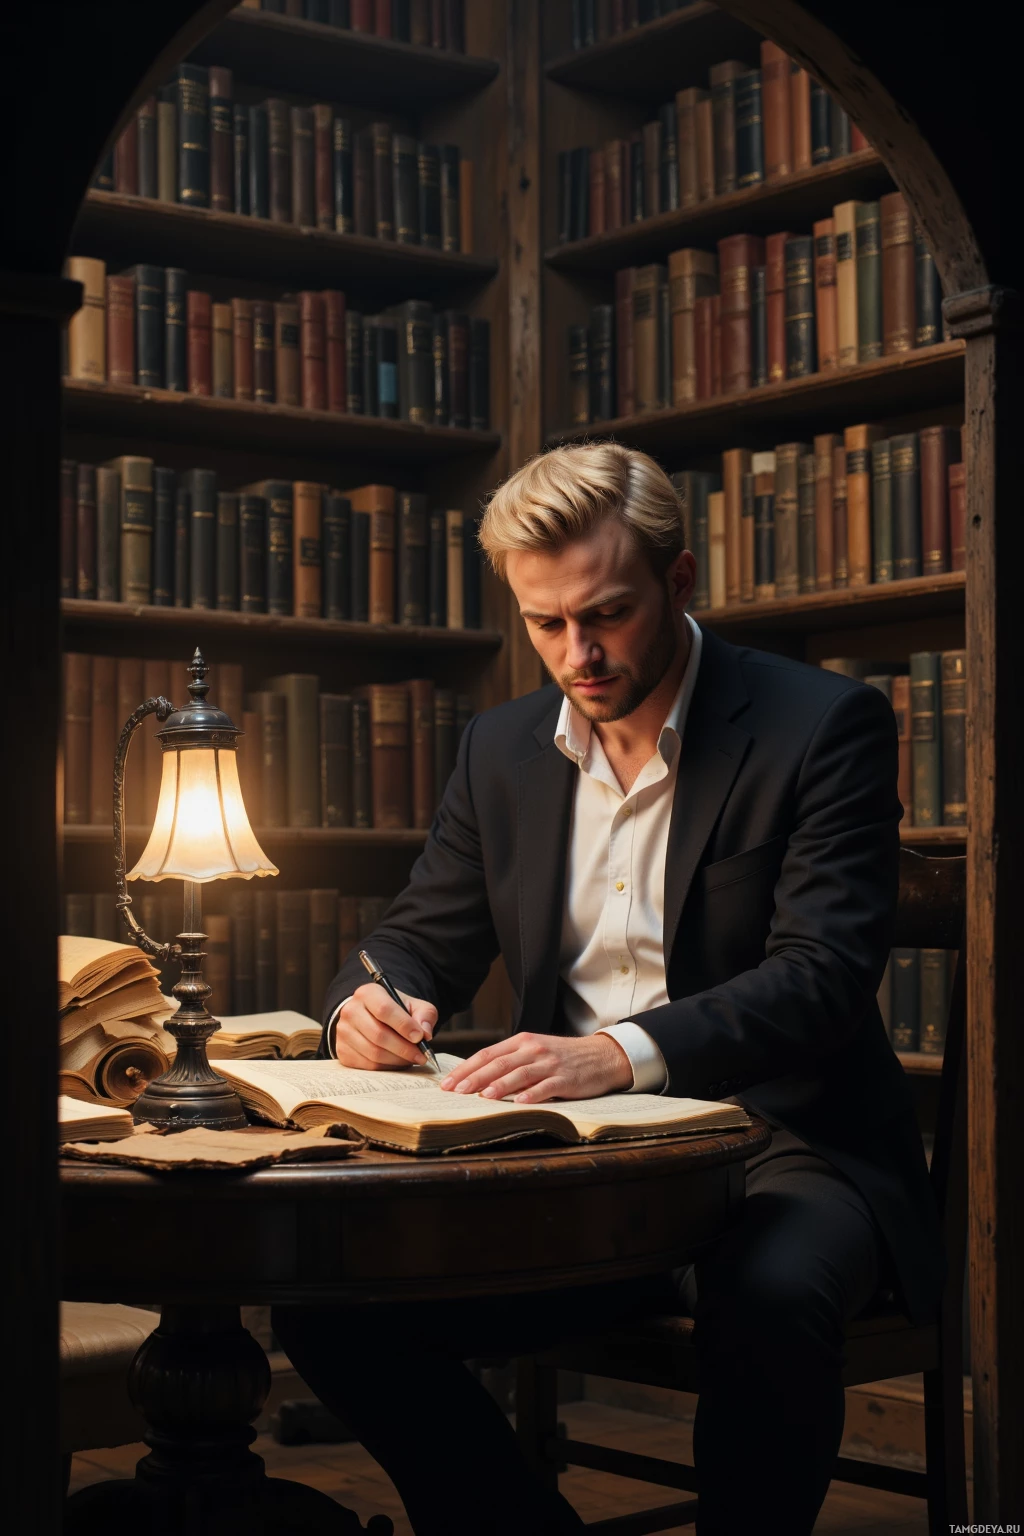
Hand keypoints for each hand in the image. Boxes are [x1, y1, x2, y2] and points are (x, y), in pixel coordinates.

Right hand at [333, 983, 437, 1069]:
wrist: (370, 1017)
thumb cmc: (394, 1011)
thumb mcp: (412, 1005)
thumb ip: (424, 1014)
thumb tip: (425, 1034)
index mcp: (368, 993)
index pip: (384, 1009)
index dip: (404, 1025)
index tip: (420, 1037)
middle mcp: (351, 1011)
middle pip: (378, 1034)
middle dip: (404, 1048)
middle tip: (421, 1055)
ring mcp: (343, 1032)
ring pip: (373, 1053)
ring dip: (397, 1060)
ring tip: (412, 1058)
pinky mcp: (342, 1051)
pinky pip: (368, 1065)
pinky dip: (387, 1067)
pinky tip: (397, 1062)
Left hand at [439, 1031, 632, 1103]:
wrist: (600, 1056)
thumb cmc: (562, 1056)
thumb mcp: (534, 1051)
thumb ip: (510, 1061)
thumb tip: (477, 1078)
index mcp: (522, 1042)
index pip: (487, 1054)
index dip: (466, 1068)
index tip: (447, 1083)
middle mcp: (533, 1049)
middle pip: (498, 1063)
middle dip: (474, 1078)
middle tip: (455, 1092)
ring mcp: (549, 1063)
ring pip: (519, 1074)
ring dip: (499, 1085)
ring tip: (482, 1096)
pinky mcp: (565, 1078)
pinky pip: (546, 1086)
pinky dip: (532, 1095)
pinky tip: (519, 1103)